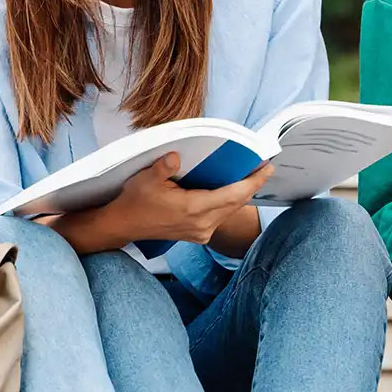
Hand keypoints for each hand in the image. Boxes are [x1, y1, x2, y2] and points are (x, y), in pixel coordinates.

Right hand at [101, 154, 275, 245]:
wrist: (124, 225)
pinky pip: (221, 216)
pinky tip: (232, 190)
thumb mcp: (146, 179)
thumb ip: (163, 167)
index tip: (267, 168)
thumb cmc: (136, 200)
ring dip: (241, 194)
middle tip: (264, 167)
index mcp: (194, 209)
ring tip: (252, 176)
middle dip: (252, 184)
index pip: (233, 195)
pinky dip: (229, 202)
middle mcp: (202, 223)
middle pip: (236, 202)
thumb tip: (176, 157)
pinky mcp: (199, 235)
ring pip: (230, 210)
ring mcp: (202, 232)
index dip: (253, 182)